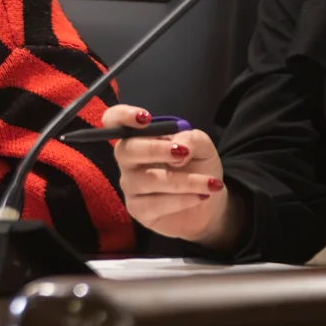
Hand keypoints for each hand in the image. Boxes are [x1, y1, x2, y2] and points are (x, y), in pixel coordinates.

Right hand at [105, 104, 241, 250]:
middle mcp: (129, 159)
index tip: (145, 118)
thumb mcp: (202, 147)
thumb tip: (179, 147)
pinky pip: (155, 204)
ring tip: (209, 182)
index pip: (114, 121)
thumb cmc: (198, 167)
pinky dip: (183, 199)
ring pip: (148, 179)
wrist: (210, 202)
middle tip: (182, 153)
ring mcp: (131, 185)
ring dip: (184, 181)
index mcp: (140, 137)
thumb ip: (191, 139)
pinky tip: (201, 196)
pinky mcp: (137, 209)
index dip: (122, 116)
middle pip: (125, 150)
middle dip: (155, 150)